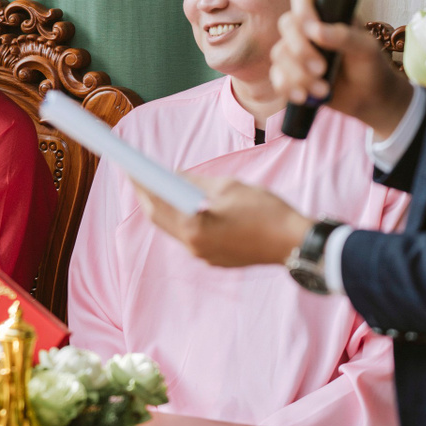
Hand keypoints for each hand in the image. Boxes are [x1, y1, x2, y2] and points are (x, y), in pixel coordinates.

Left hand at [136, 177, 311, 268]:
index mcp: (194, 229)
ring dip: (166, 208)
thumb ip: (195, 182)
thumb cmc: (265, 211)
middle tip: (141, 175)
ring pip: (175, 228)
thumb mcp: (228, 187)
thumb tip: (173, 177)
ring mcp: (204, 256)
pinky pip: (191, 236)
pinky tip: (185, 203)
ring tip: (159, 186)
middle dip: (149, 196)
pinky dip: (183, 218)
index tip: (131, 167)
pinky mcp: (215, 259)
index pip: (156, 204)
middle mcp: (194, 247)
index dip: (141, 184)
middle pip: (161, 219)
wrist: (295, 242)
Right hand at [270, 0, 412, 139]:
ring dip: (299, 75)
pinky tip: (305, 96)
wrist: (370, 99)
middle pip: (286, 24)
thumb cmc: (371, 66)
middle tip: (321, 69)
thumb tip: (316, 31)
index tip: (313, 29)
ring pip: (279, 54)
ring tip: (323, 89)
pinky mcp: (290, 74)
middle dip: (301, 50)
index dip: (302, 8)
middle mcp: (306, 29)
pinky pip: (276, 77)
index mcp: (326, 14)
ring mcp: (296, 52)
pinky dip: (289, 88)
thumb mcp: (367, 48)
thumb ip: (345, 36)